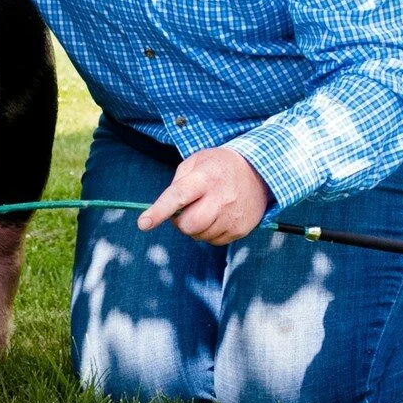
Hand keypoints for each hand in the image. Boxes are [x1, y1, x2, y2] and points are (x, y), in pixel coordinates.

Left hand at [137, 145, 271, 245]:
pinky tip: (217, 216)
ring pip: (200, 235)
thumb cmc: (219, 166)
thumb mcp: (196, 161)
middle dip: (179, 221)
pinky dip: (209, 232)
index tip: (144, 223)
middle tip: (184, 210)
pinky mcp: (241, 229)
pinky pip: (214, 241)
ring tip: (205, 208)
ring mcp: (232, 216)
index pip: (178, 196)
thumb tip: (167, 208)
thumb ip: (178, 182)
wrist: (258, 172)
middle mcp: (220, 199)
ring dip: (195, 227)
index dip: (159, 211)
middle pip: (188, 225)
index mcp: (205, 178)